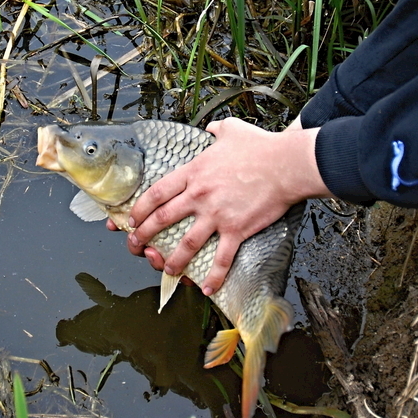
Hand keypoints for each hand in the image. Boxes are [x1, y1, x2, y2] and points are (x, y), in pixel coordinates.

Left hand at [124, 117, 329, 293]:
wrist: (286, 164)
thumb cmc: (261, 147)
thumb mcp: (231, 130)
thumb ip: (216, 130)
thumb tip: (211, 128)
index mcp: (194, 173)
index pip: (156, 193)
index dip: (139, 208)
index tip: (131, 219)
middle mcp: (199, 195)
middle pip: (162, 219)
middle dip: (143, 235)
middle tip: (135, 245)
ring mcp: (216, 215)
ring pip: (185, 244)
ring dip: (172, 260)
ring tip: (166, 270)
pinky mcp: (236, 230)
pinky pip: (221, 258)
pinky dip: (213, 277)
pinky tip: (206, 289)